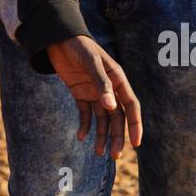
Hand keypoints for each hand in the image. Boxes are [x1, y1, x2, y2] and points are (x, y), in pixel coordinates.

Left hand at [46, 37, 142, 157]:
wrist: (58, 39)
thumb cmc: (79, 46)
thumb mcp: (91, 62)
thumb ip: (101, 83)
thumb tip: (111, 107)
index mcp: (118, 79)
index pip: (131, 105)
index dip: (135, 124)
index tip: (136, 143)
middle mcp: (109, 88)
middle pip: (117, 117)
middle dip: (117, 136)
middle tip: (114, 155)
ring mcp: (95, 92)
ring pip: (103, 119)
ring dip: (102, 135)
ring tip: (98, 152)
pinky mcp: (81, 94)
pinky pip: (86, 114)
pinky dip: (85, 126)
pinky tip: (81, 137)